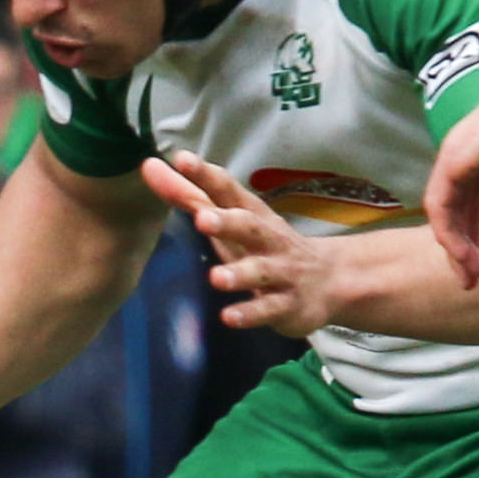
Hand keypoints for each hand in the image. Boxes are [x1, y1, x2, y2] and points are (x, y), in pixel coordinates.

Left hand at [141, 155, 335, 336]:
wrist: (330, 280)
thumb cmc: (264, 245)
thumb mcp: (230, 219)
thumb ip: (189, 196)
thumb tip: (148, 166)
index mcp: (250, 213)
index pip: (227, 190)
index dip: (205, 175)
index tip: (181, 159)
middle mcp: (267, 238)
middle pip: (248, 226)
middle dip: (227, 222)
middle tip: (202, 220)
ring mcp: (280, 272)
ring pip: (260, 271)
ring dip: (239, 274)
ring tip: (216, 278)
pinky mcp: (287, 305)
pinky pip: (268, 310)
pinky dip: (249, 313)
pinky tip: (229, 317)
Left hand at [423, 85, 478, 288]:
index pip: (469, 204)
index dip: (474, 234)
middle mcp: (460, 158)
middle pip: (452, 214)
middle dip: (460, 250)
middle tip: (470, 282)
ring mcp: (453, 159)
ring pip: (443, 215)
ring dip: (455, 248)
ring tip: (471, 275)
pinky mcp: (453, 162)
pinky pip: (441, 207)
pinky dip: (448, 233)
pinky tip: (462, 254)